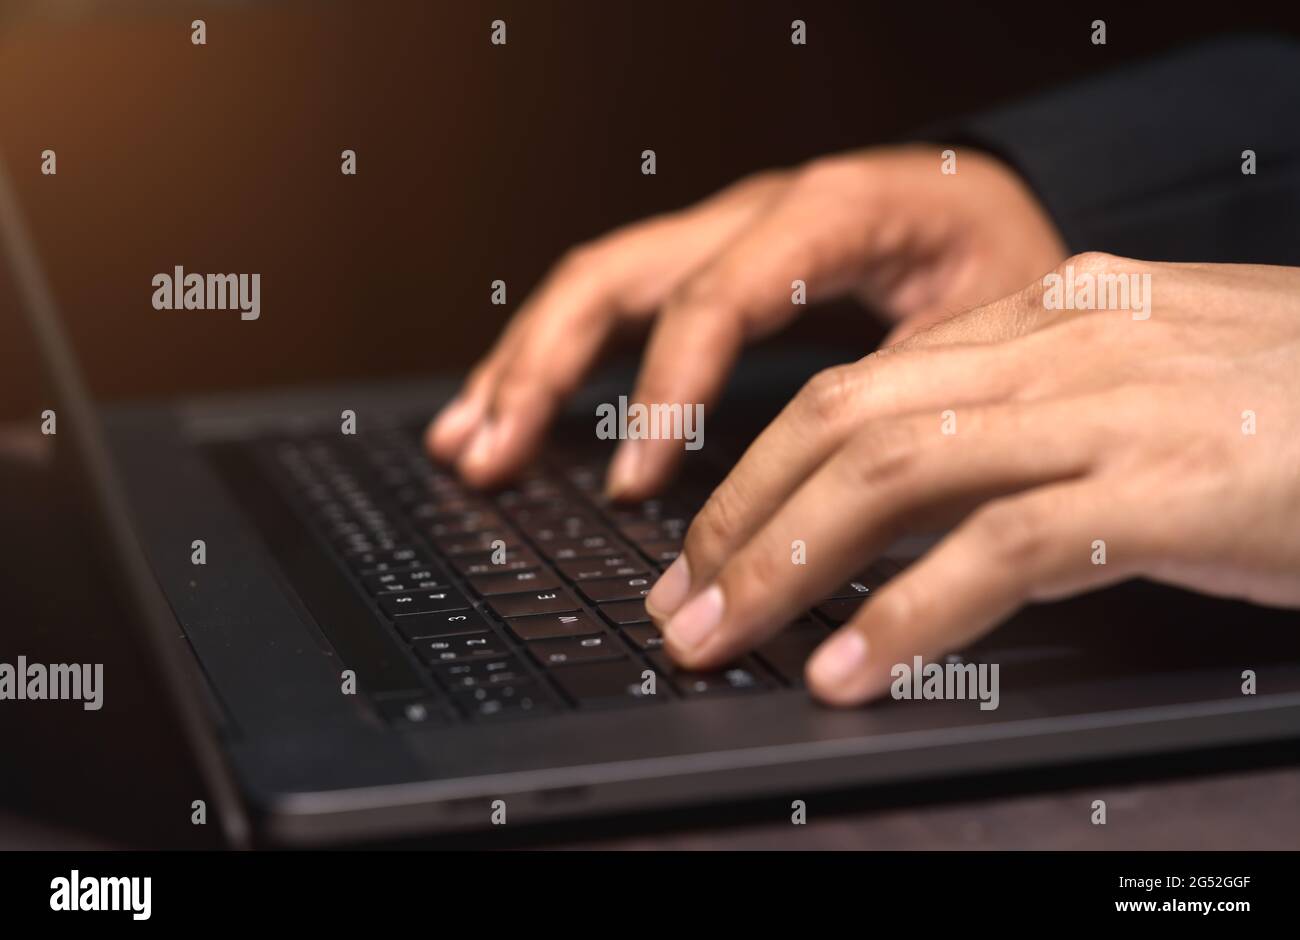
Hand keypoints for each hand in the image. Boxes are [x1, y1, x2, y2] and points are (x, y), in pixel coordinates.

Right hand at [425, 146, 1065, 497]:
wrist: (999, 211)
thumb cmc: (1001, 262)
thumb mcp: (989, 323)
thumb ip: (914, 394)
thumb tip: (836, 499)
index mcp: (832, 210)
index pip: (717, 295)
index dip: (666, 392)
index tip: (635, 487)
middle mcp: (758, 213)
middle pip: (616, 274)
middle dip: (542, 370)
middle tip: (490, 458)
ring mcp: (724, 237)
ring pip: (595, 285)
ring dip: (522, 365)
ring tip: (467, 442)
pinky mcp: (710, 268)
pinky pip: (613, 302)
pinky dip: (555, 361)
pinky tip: (511, 408)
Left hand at [645, 254, 1299, 704]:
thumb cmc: (1299, 406)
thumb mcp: (1144, 381)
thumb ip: (1029, 409)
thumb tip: (916, 477)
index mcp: (1049, 314)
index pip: (858, 386)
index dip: (762, 468)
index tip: (709, 542)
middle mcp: (1063, 343)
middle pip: (843, 423)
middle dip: (743, 519)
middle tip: (683, 602)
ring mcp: (1111, 407)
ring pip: (892, 474)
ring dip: (787, 564)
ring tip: (724, 638)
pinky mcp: (1165, 485)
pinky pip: (995, 550)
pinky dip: (905, 615)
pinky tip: (850, 669)